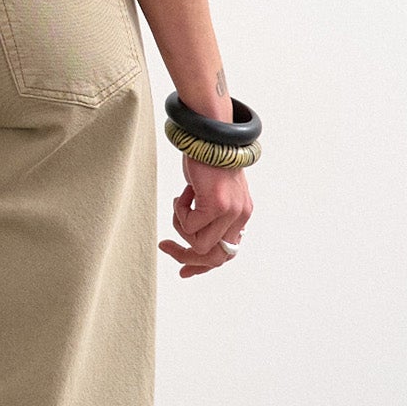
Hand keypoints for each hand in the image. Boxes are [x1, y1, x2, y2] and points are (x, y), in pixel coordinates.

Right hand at [160, 158, 252, 278]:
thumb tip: (194, 244)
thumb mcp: (211, 194)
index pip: (226, 254)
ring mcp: (231, 212)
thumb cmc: (207, 161)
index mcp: (241, 215)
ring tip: (180, 203)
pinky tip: (184, 192)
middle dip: (186, 257)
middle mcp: (240, 216)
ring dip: (180, 228)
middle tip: (165, 245)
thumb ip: (209, 217)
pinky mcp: (217, 205)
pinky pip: (189, 226)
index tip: (182, 270)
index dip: (203, 266)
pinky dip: (179, 212)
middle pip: (214, 258)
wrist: (210, 135)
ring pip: (199, 246)